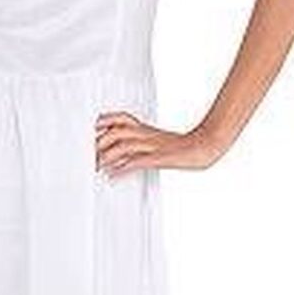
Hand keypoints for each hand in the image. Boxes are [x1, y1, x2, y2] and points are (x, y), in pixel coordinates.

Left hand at [94, 112, 221, 176]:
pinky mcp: (159, 157)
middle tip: (89, 154)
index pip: (123, 119)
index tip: (92, 127)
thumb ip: (143, 143)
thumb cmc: (184, 147)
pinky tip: (112, 175)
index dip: (106, 121)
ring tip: (97, 166)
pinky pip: (137, 161)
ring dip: (108, 156)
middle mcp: (148, 135)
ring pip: (125, 145)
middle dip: (101, 142)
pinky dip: (122, 168)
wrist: (204, 146)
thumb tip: (124, 155)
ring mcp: (153, 145)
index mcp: (147, 129)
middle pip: (118, 132)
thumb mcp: (160, 140)